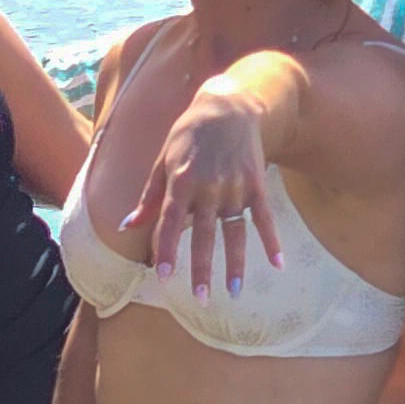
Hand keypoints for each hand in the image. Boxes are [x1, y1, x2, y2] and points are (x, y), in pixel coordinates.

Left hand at [121, 79, 282, 299]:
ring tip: (233, 291)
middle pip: (204, 234)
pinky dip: (272, 241)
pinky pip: (265, 218)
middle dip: (201, 268)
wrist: (228, 105)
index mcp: (182, 180)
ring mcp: (235, 186)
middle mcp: (209, 186)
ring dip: (234, 263)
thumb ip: (149, 197)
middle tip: (201, 298)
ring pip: (235, 232)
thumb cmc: (188, 134)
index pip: (172, 221)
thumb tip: (126, 226)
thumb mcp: (163, 159)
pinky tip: (278, 264)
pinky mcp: (256, 184)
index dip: (168, 248)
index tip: (165, 275)